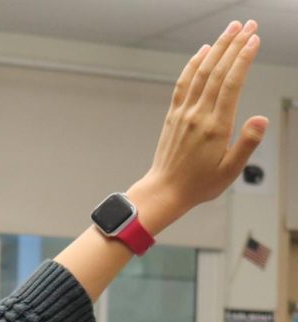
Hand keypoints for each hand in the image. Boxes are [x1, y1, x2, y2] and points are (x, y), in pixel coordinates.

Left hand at [129, 20, 265, 233]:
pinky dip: (193, 65)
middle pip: (217, 71)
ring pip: (201, 73)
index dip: (243, 58)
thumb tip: (261, 120)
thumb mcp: (230, 170)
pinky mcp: (174, 116)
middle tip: (249, 25)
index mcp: (216, 127)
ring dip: (216, 48)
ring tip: (231, 29)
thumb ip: (246, 144)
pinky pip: (183, 84)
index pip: (232, 83)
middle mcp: (198, 115)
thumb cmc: (199, 184)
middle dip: (234, 45)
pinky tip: (203, 51)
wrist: (164, 191)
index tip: (254, 39)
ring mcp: (184, 113)